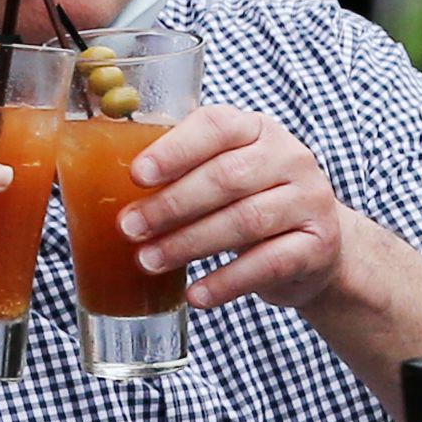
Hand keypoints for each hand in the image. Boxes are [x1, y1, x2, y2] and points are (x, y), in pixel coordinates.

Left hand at [121, 106, 356, 314]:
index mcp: (257, 129)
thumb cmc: (251, 201)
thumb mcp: (225, 171)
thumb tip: (104, 178)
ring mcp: (310, 202)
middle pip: (227, 178)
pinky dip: (226, 283)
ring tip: (149, 262)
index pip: (217, 127)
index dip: (174, 151)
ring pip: (245, 222)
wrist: (318, 242)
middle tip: (129, 228)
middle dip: (171, 206)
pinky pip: (268, 265)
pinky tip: (195, 294)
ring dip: (189, 245)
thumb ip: (183, 167)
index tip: (136, 175)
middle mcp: (290, 158)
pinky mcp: (318, 246)